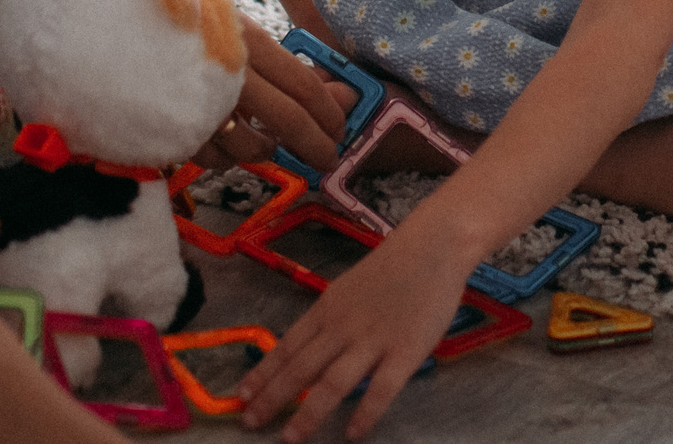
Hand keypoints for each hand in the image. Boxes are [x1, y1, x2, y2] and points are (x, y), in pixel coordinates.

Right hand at [189, 16, 351, 173]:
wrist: (106, 31)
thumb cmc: (182, 22)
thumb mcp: (233, 27)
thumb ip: (285, 64)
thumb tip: (345, 95)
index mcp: (246, 40)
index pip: (303, 84)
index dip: (329, 113)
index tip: (339, 130)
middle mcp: (228, 73)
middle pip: (288, 120)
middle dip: (315, 145)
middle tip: (326, 159)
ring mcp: (200, 104)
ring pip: (252, 148)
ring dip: (266, 150)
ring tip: (264, 142)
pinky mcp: (176, 130)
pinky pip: (216, 159)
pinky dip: (227, 157)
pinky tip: (225, 140)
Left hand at [237, 228, 469, 440]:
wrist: (432, 247)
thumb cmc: (391, 268)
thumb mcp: (348, 290)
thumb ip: (330, 320)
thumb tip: (306, 350)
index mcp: (327, 309)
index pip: (287, 347)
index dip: (263, 374)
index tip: (241, 397)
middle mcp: (342, 327)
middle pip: (301, 368)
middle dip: (272, 399)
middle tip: (251, 423)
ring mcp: (373, 340)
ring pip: (333, 383)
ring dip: (308, 414)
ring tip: (290, 439)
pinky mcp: (405, 352)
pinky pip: (381, 389)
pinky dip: (364, 413)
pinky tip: (352, 434)